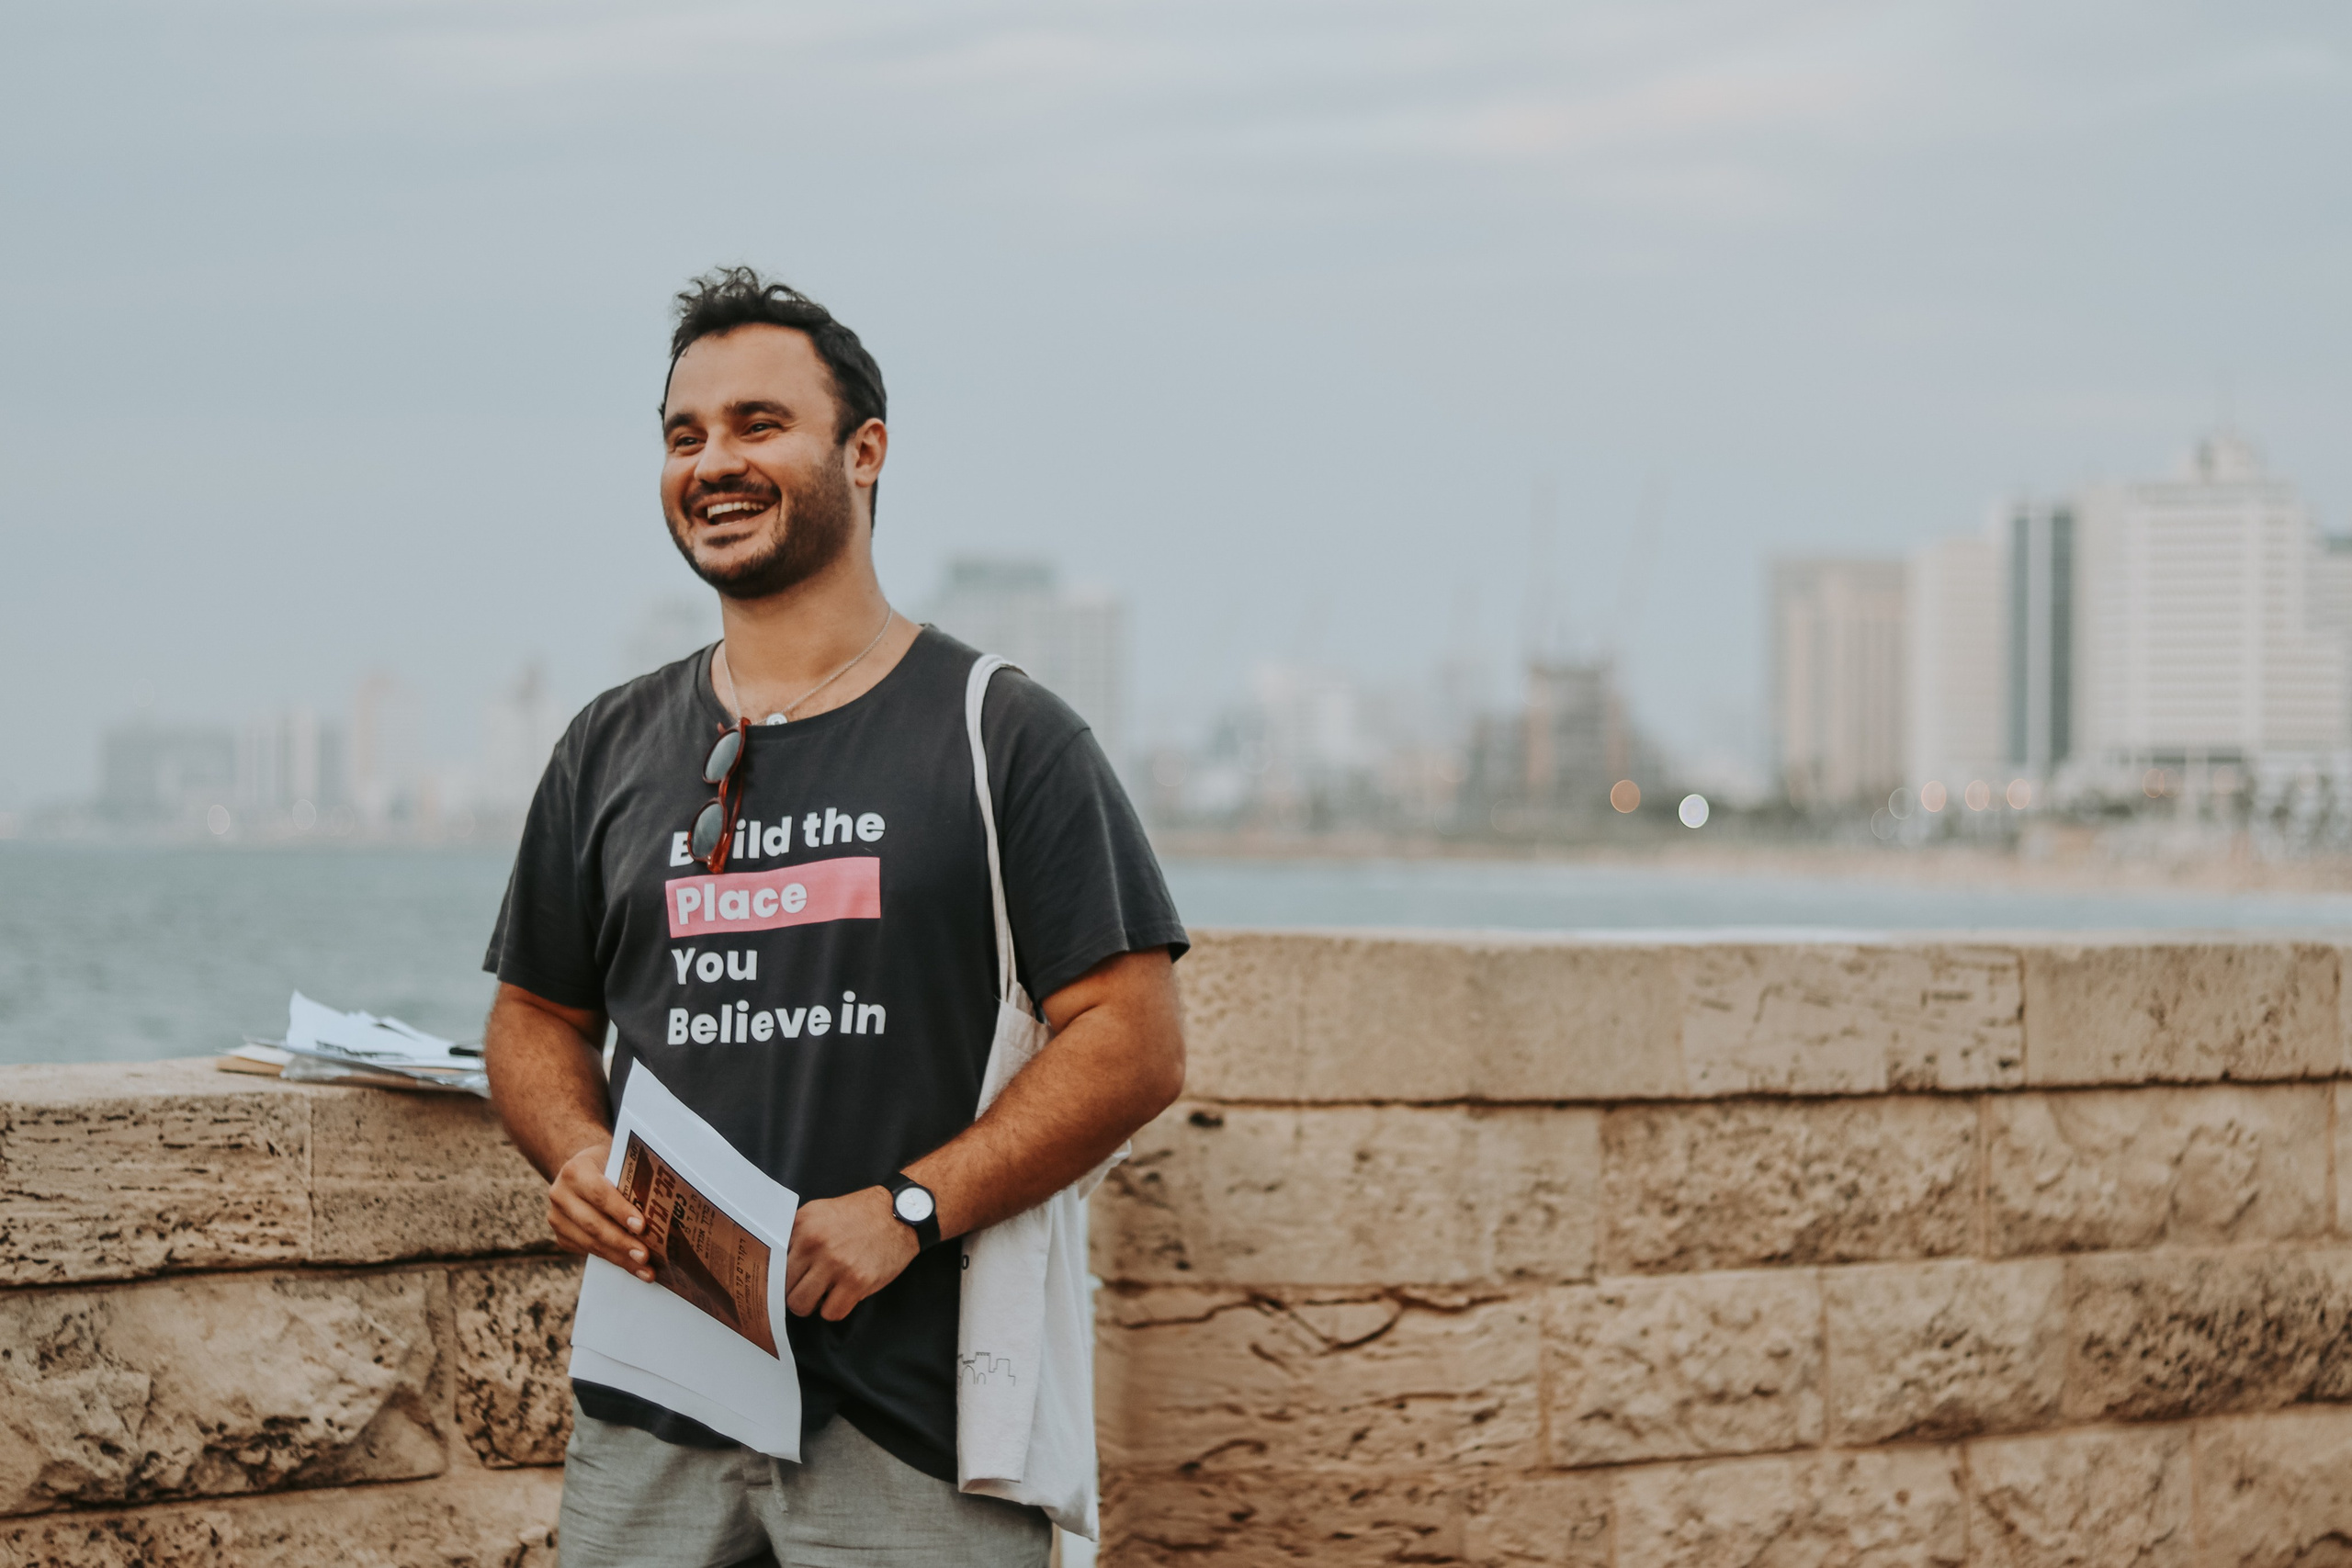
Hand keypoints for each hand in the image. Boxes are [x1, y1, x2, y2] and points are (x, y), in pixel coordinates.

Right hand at [547, 1139, 654, 1281]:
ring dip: (620, 1258)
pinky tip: (632, 1267)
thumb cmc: (609, 1163)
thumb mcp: (619, 1159)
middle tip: (645, 1255)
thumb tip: (663, 1204)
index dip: (620, 1211)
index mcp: (575, 1171)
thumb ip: (633, 1176)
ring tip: (645, 1269)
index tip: (641, 1226)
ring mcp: (557, 1218)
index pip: (599, 1193)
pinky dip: (612, 1260)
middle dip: (621, 1242)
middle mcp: (560, 1194)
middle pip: (593, 1224)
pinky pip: (588, 1251)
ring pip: (590, 1243)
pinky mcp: (561, 1236)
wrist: (583, 1169)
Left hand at [786, 1186, 918, 1321]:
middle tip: (809, 1287)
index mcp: (802, 1223)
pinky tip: (844, 1295)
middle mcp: (814, 1242)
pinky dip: (835, 1309)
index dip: (780, 1274)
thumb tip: (777, 1264)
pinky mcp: (856, 1281)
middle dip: (795, 1291)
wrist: (900, 1212)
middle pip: (783, 1287)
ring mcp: (835, 1263)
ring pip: (800, 1304)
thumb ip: (798, 1233)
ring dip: (811, 1304)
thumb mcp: (822, 1211)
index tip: (786, 1281)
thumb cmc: (861, 1214)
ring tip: (824, 1294)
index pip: (772, 1262)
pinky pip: (830, 1313)